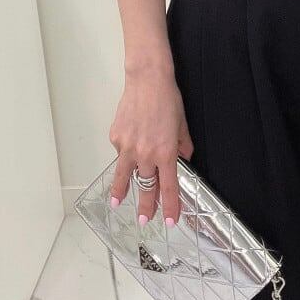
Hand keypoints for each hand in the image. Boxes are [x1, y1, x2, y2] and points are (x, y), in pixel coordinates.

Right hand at [107, 53, 193, 225]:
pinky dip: (125, 154)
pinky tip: (129, 146)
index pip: (169, 187)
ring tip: (118, 203)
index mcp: (166, 153)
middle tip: (145, 219)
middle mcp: (145, 154)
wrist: (147, 80)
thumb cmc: (167, 99)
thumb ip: (183, 146)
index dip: (170, 206)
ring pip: (124, 176)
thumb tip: (183, 160)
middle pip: (146, 186)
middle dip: (146, 206)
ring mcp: (127, 147)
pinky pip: (121, 152)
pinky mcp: (116, 137)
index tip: (171, 219)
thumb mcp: (182, 125)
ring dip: (121, 191)